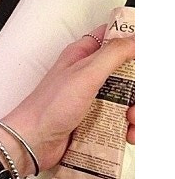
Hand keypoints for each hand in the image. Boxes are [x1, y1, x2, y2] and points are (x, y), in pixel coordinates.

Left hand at [0, 24, 134, 172]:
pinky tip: (128, 135)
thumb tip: (137, 38)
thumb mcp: (84, 74)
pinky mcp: (92, 119)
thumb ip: (112, 53)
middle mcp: (87, 74)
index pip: (112, 36)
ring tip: (132, 123)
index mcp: (82, 55)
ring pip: (126, 97)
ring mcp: (91, 97)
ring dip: (136, 111)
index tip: (146, 54)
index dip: (132, 40)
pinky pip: (118, 119)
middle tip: (138, 99)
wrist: (32, 142)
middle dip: (138, 87)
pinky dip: (128, 127)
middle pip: (126, 71)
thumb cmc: (49, 107)